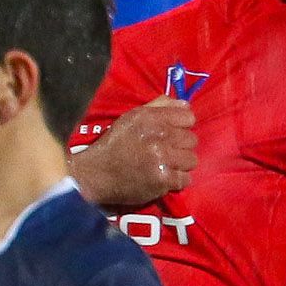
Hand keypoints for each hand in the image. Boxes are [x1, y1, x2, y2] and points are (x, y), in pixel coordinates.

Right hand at [71, 98, 196, 211]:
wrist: (93, 174)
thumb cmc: (113, 145)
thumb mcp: (130, 118)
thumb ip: (158, 107)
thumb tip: (185, 104)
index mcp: (149, 117)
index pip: (188, 117)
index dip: (180, 126)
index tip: (170, 134)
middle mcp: (158, 136)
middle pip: (192, 140)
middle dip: (179, 147)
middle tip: (164, 152)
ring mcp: (162, 159)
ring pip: (191, 160)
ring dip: (179, 165)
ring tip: (164, 166)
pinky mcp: (163, 180)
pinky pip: (185, 179)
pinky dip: (175, 181)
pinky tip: (161, 178)